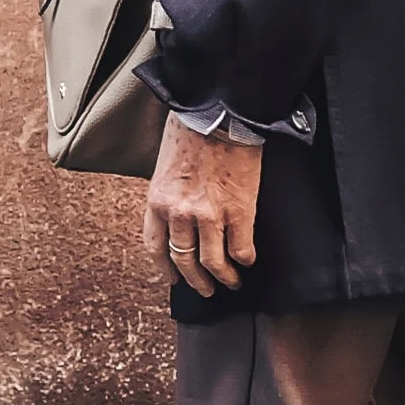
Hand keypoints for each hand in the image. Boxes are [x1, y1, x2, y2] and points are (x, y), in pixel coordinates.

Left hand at [143, 124, 261, 299]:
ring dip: (224, 278)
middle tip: (205, 289)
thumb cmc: (192, 130)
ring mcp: (210, 216)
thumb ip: (169, 194)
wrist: (221, 114)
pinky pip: (242, 249)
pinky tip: (247, 260)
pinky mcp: (240, 212)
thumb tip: (176, 213)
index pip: (156, 247)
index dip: (166, 268)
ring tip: (231, 282)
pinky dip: (245, 259)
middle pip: (185, 261)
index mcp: (158, 201)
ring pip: (214, 263)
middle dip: (196, 281)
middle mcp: (179, 214)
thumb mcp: (166, 165)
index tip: (174, 277)